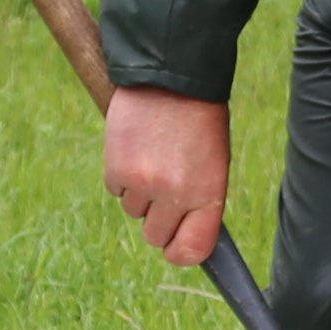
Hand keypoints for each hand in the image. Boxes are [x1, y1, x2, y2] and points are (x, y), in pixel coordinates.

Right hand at [102, 88, 230, 267]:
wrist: (170, 76)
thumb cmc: (200, 119)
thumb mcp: (214, 163)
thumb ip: (200, 202)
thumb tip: (184, 237)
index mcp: (208, 195)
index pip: (191, 251)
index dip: (181, 253)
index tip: (176, 247)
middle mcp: (175, 195)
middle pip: (156, 237)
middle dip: (159, 221)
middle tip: (165, 191)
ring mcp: (143, 184)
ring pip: (134, 212)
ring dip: (140, 195)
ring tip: (153, 159)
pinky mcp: (116, 169)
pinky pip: (116, 190)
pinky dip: (123, 177)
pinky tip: (136, 150)